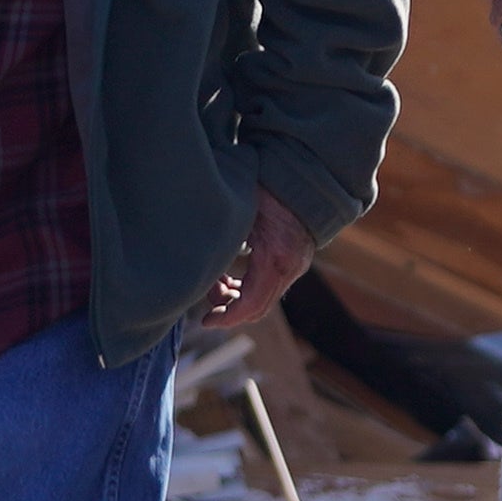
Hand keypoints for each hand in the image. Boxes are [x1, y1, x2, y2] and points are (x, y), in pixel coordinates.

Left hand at [198, 195, 313, 330]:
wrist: (305, 179)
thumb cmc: (267, 189)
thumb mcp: (240, 213)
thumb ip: (223, 241)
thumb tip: (196, 267)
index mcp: (274, 258)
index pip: (250, 304)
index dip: (226, 318)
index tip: (205, 321)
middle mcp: (289, 268)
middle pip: (257, 309)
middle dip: (229, 310)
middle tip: (206, 300)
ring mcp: (295, 267)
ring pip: (264, 300)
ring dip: (237, 299)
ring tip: (215, 285)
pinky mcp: (295, 263)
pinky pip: (269, 287)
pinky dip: (248, 290)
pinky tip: (230, 278)